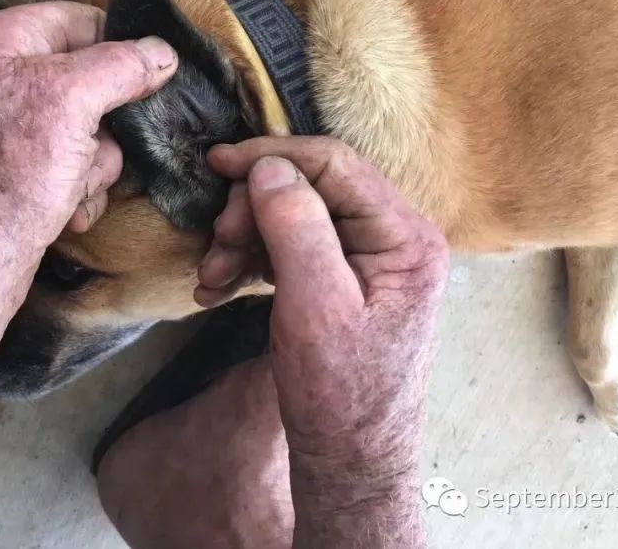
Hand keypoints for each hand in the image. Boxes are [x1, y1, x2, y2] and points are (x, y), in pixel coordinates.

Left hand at [0, 2, 176, 280]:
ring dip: (93, 168)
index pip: (84, 21)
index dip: (120, 51)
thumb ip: (121, 66)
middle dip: (104, 128)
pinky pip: (73, 169)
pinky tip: (63, 214)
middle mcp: (1, 78)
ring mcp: (9, 130)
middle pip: (93, 84)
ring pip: (90, 133)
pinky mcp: (19, 175)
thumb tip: (164, 51)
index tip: (149, 83)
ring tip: (66, 191)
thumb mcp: (70, 101)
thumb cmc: (4, 174)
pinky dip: (77, 193)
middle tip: (87, 150)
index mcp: (2, 40)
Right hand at [202, 137, 447, 542]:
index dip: (273, 156)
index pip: (335, 164)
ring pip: (292, 214)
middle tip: (217, 245)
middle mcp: (393, 238)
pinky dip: (250, 259)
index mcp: (405, 238)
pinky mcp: (341, 278)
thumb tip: (268, 167)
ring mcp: (368, 259)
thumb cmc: (340, 394)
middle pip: (310, 186)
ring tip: (212, 277)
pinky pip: (289, 245)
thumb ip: (297, 228)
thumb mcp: (316, 307)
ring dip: (244, 237)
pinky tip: (219, 287)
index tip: (218, 163)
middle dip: (253, 209)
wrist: (348, 461)